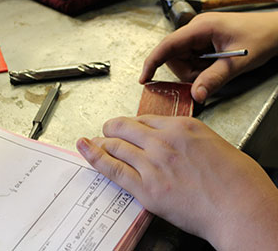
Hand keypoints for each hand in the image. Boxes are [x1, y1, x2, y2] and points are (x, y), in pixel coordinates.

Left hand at [77, 115, 277, 249]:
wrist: (241, 206)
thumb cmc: (237, 178)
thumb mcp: (212, 143)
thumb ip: (186, 139)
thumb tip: (174, 141)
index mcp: (182, 126)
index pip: (145, 119)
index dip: (133, 123)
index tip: (128, 126)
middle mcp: (164, 140)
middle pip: (126, 127)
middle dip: (113, 127)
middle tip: (108, 130)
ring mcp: (153, 163)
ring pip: (116, 144)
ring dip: (103, 141)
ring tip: (95, 141)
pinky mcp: (147, 188)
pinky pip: (113, 168)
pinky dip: (95, 156)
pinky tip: (84, 147)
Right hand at [139, 12, 277, 102]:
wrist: (274, 32)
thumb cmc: (259, 38)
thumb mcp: (236, 63)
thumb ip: (214, 79)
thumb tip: (195, 96)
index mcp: (200, 28)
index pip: (167, 45)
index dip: (153, 62)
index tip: (144, 78)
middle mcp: (195, 31)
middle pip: (174, 57)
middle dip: (187, 72)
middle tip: (207, 75)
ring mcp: (198, 37)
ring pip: (182, 62)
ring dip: (195, 72)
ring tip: (215, 68)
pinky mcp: (201, 43)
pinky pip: (191, 61)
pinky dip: (200, 70)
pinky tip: (214, 66)